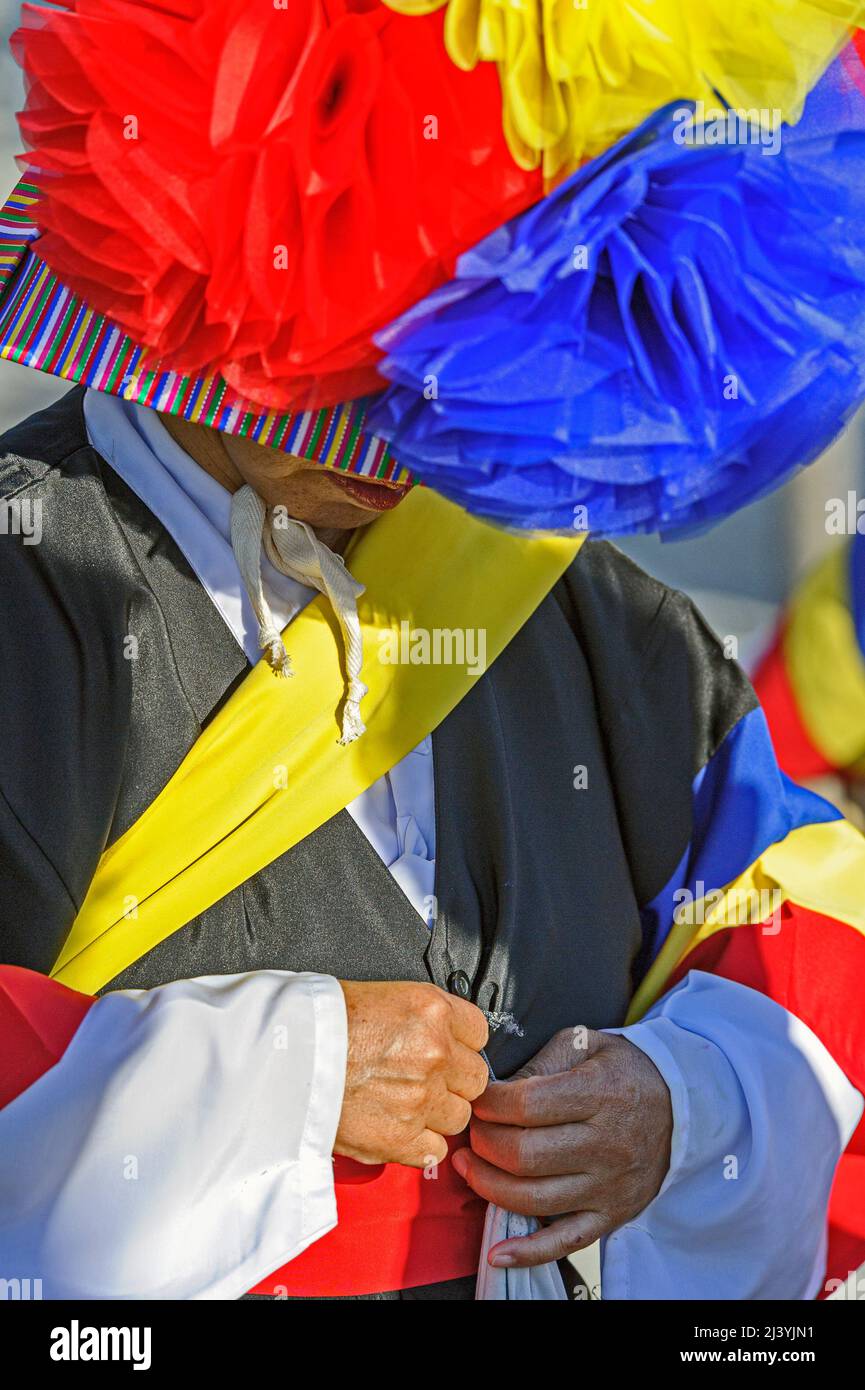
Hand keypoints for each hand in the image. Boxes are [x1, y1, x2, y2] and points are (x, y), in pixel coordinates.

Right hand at [335, 980, 488, 1167]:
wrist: (281, 1054)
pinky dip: (420, 1144)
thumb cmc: (319, 1021)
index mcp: (432, 1010)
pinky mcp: (401, 1137)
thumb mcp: (382, 996)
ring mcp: (422, 1098)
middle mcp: (435, 1052)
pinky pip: (436, 1149)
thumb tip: (441, 1036)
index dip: (461, 1043)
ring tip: (406, 1104)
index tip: (448, 1049)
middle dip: (453, 1080)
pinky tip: (399, 1128)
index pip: (480, 1032)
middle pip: (475, 1077)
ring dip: (438, 1114)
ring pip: (459, 1116)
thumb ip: (422, 1019)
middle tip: (424, 1079)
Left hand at [451, 1027, 671, 1267]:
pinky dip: (529, 1252)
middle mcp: (607, 1145)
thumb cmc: (621, 1071)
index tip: (477, 1101)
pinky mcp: (612, 1216)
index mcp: (600, 1094)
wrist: (680, 1106)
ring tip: (469, 1167)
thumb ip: (541, 1062)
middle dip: (484, 1143)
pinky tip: (497, 1252)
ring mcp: (610, 1186)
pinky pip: (566, 1241)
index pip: (528, 1105)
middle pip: (525, 1155)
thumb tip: (496, 1090)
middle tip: (471, 1132)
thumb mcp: (585, 1044)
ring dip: (489, 1186)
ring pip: (535, 1199)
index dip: (490, 1105)